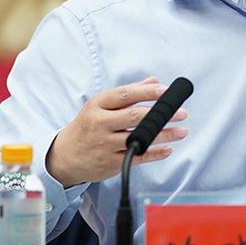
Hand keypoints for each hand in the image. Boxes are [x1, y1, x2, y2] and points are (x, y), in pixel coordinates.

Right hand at [46, 77, 188, 186]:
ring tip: (182, 131)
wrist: (63, 157)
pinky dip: (154, 154)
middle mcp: (100, 124)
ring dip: (164, 135)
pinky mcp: (110, 163)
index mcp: (97, 105)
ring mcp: (104, 145)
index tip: (167, 91)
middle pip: (134, 116)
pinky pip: (137, 158)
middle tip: (182, 112)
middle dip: (161, 114)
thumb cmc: (87, 126)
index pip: (125, 95)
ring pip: (138, 138)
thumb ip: (128, 93)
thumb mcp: (100, 105)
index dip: (148, 92)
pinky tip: (168, 149)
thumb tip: (154, 81)